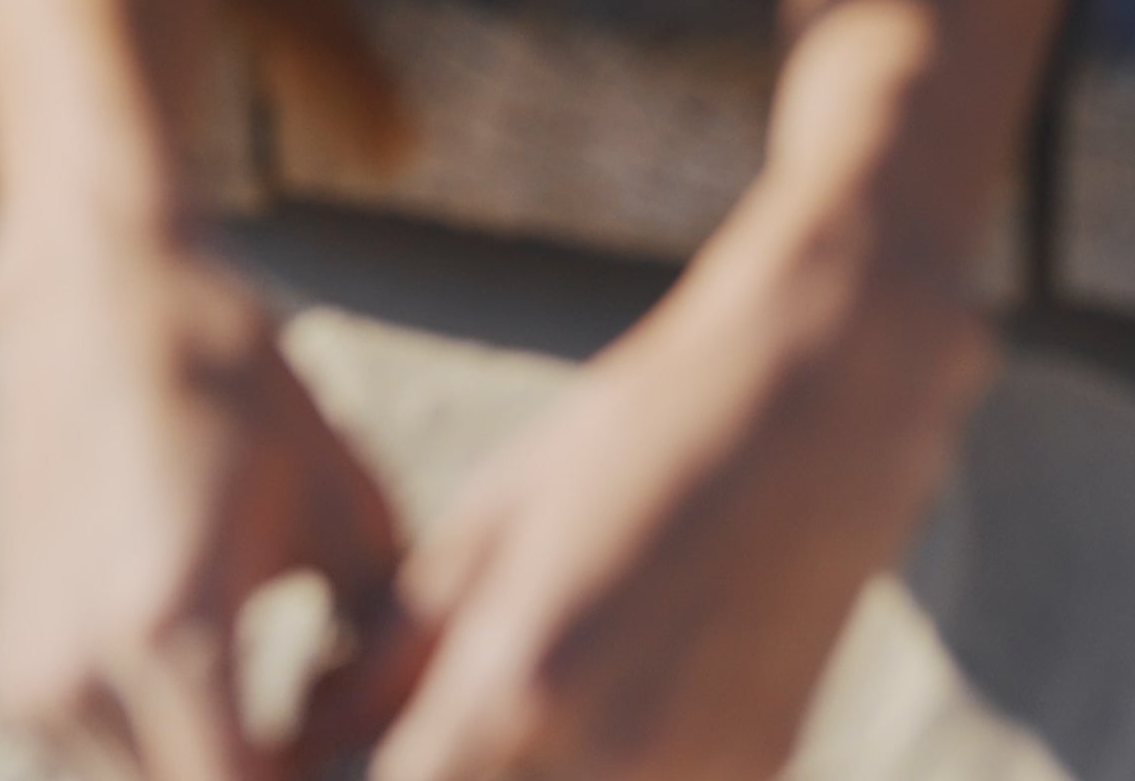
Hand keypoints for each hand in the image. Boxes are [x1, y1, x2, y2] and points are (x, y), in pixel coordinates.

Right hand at [0, 224, 423, 775]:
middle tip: (339, 754)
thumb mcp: (348, 505)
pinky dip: (169, 762)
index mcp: (172, 628)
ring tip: (296, 742)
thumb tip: (411, 738)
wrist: (96, 305)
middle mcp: (81, 676)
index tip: (382, 770)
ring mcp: (31, 688)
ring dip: (214, 777)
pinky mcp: (12, 684)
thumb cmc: (240, 390)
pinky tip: (237, 719)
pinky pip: (104, 771)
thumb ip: (382, 642)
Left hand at [361, 207, 989, 780]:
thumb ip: (401, 642)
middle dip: (459, 770)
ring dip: (548, 770)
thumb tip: (313, 717)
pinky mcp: (758, 778)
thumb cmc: (642, 427)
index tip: (379, 748)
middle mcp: (604, 753)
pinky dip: (628, 771)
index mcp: (517, 682)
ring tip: (557, 690)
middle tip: (463, 716)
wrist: (821, 393)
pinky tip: (632, 695)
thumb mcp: (502, 514)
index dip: (370, 778)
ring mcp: (691, 777)